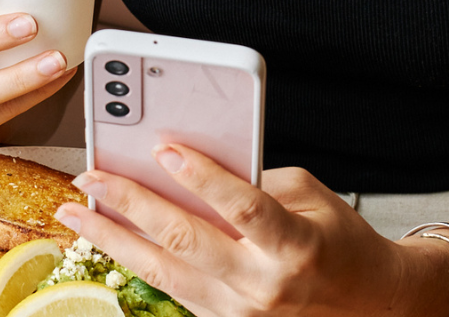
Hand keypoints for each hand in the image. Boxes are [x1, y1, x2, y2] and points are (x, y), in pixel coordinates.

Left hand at [54, 144, 426, 316]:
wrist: (371, 304)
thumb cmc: (340, 243)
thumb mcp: (311, 197)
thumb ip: (256, 181)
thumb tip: (192, 164)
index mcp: (295, 246)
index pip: (242, 208)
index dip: (203, 178)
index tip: (165, 149)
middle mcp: (264, 284)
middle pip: (186, 240)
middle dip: (131, 204)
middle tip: (92, 176)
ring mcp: (241, 312)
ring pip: (163, 272)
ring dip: (113, 239)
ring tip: (77, 213)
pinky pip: (171, 290)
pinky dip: (136, 261)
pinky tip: (108, 239)